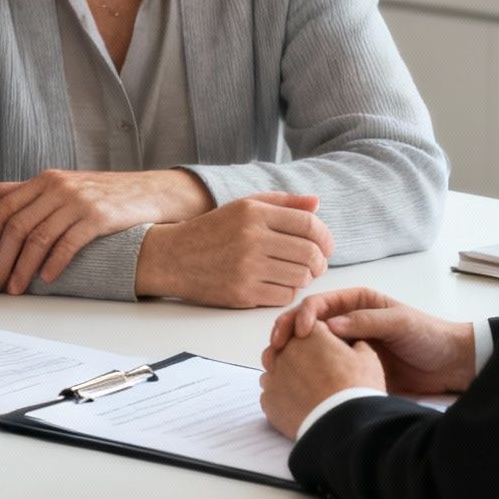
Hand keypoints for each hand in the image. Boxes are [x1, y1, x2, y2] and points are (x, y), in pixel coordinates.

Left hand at [0, 169, 211, 293]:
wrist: (148, 193)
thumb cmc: (102, 193)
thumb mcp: (61, 184)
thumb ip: (25, 189)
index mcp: (45, 180)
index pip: (5, 207)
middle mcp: (59, 188)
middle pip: (18, 226)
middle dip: (1, 259)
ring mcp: (78, 201)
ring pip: (39, 238)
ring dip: (22, 268)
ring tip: (15, 288)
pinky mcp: (98, 217)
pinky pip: (68, 243)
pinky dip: (54, 263)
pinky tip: (46, 279)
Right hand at [133, 192, 333, 307]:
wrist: (173, 258)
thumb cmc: (212, 230)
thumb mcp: (243, 206)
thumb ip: (282, 202)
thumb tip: (317, 203)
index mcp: (254, 213)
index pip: (309, 225)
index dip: (326, 237)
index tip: (326, 245)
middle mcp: (252, 239)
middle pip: (310, 253)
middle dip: (320, 261)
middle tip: (316, 264)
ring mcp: (247, 268)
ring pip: (301, 277)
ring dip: (305, 277)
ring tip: (297, 273)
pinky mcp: (242, 293)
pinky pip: (284, 296)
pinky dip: (289, 292)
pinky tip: (279, 284)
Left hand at [259, 323, 384, 436]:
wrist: (342, 426)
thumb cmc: (357, 390)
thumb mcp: (368, 358)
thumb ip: (355, 343)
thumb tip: (351, 343)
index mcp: (311, 333)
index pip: (310, 327)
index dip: (322, 340)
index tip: (329, 352)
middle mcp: (286, 349)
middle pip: (288, 345)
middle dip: (300, 355)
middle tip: (318, 372)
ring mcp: (274, 375)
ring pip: (274, 368)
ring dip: (286, 374)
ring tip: (307, 390)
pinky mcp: (268, 399)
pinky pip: (271, 393)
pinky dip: (281, 397)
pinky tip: (298, 404)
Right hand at [267, 287, 476, 394]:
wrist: (450, 365)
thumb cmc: (429, 336)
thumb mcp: (400, 323)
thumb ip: (367, 321)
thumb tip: (331, 325)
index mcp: (356, 303)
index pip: (320, 304)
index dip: (304, 315)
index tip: (300, 333)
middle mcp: (347, 321)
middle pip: (307, 323)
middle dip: (286, 332)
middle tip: (274, 349)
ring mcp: (346, 346)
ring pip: (308, 347)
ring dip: (289, 353)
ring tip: (275, 366)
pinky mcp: (349, 368)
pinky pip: (321, 368)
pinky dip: (303, 371)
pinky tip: (292, 381)